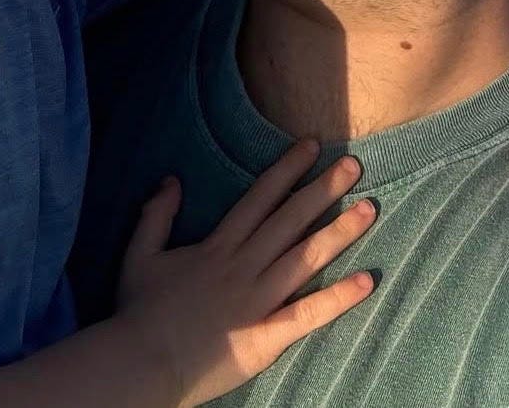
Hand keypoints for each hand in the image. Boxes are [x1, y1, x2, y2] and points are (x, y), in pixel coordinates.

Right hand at [115, 139, 375, 407]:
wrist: (141, 364)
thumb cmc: (139, 313)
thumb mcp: (140, 255)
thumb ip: (156, 215)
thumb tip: (171, 179)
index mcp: (218, 246)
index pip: (260, 198)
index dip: (287, 169)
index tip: (311, 145)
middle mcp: (243, 265)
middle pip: (290, 219)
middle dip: (323, 189)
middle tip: (354, 165)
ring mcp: (257, 300)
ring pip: (305, 258)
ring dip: (339, 232)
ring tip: (369, 209)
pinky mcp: (265, 336)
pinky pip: (307, 314)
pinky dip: (338, 298)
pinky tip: (366, 281)